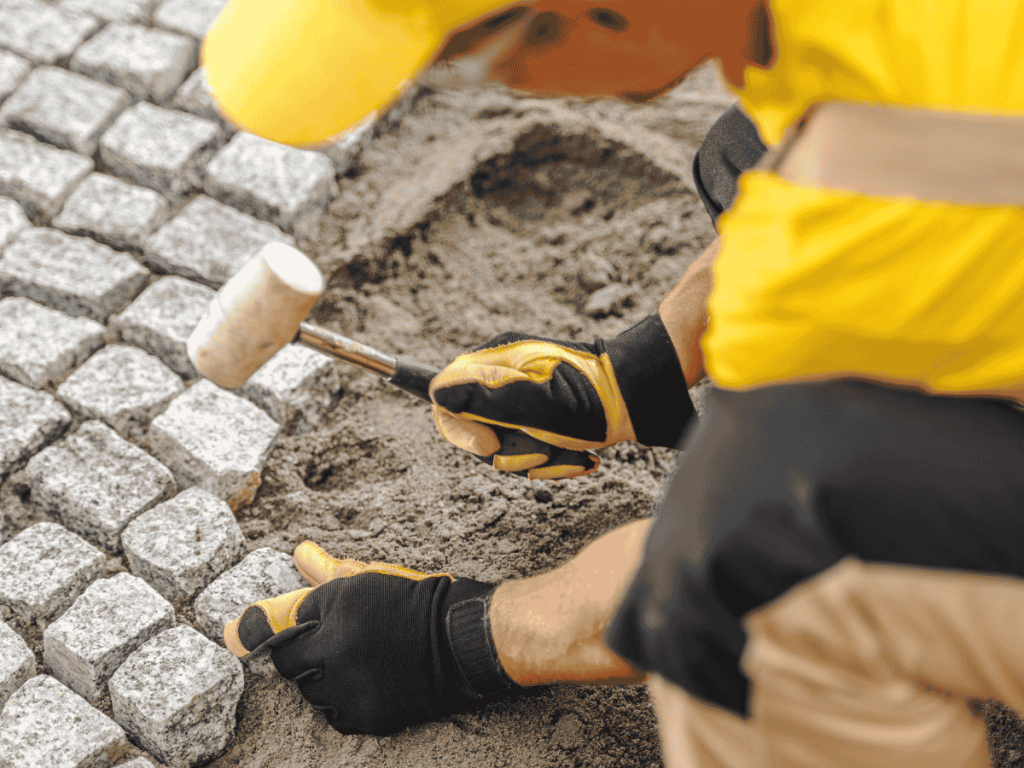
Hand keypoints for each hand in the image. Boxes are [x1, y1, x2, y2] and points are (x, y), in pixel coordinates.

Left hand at [223, 542, 520, 735]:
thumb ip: (325, 573)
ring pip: (312, 692)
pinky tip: (364, 681)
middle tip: (336, 642)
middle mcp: (336, 656)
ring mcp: (352, 691)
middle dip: (305, 653)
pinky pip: (337, 714)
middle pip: (291, 666)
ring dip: (323, 678)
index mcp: (334, 617)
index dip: (274, 631)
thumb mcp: (368, 581)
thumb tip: (298, 552)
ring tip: (356, 660)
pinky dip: (344, 700)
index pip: (277, 632)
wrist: (461, 640)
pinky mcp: (369, 717)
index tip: (258, 634)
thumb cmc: (415, 601)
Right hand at [430, 314, 694, 477]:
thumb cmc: (589, 399)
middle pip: (478, 432)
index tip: (491, 446)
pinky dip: (558, 460)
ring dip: (540, 459)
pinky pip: (536, 451)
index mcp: (495, 363)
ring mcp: (529, 400)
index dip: (461, 432)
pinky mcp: (550, 420)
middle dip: (510, 450)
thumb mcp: (530, 401)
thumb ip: (479, 398)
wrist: (643, 400)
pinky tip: (582, 456)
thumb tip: (434, 392)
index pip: (445, 399)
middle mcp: (506, 379)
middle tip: (543, 446)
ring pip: (509, 448)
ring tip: (571, 449)